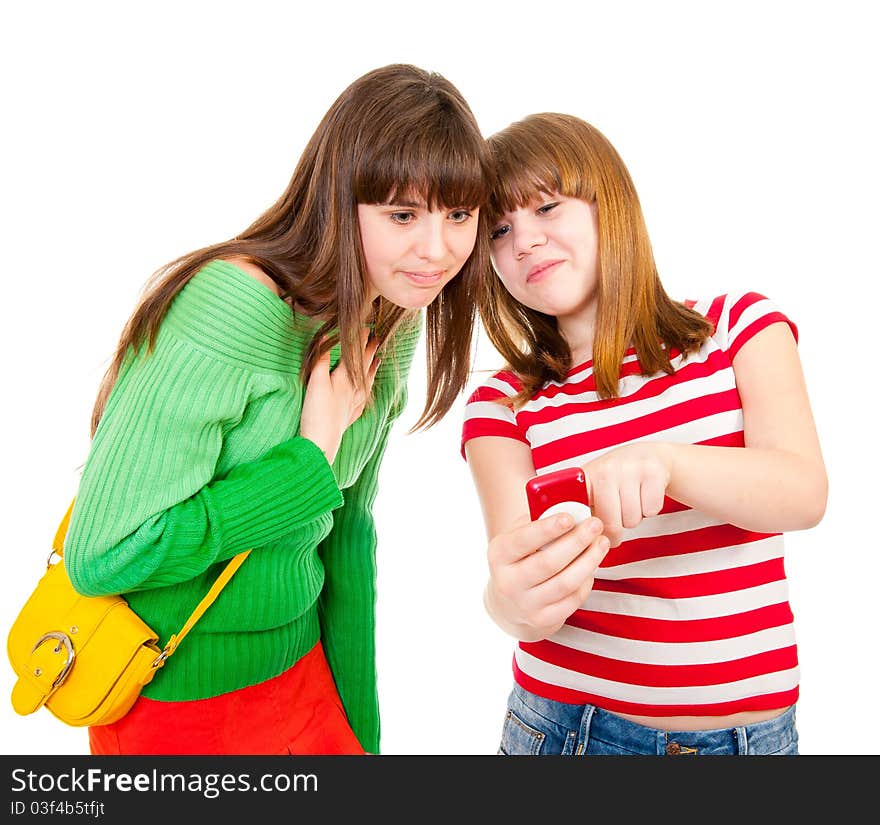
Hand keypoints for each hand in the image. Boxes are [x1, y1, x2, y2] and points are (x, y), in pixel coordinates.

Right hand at [299, 328, 380, 463]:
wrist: (322, 441)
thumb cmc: (317, 411)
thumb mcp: (315, 381)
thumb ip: (321, 359)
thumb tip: (324, 338)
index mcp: (345, 378)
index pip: (354, 354)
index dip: (360, 340)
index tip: (366, 327)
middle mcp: (354, 389)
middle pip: (364, 366)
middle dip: (370, 351)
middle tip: (377, 338)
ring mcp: (354, 403)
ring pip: (367, 381)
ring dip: (372, 368)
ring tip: (378, 359)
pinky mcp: (351, 415)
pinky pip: (364, 398)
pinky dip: (368, 390)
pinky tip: (367, 390)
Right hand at [485, 513, 609, 641]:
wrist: (508, 601)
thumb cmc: (521, 556)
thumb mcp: (519, 535)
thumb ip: (539, 520)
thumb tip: (572, 506)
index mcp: (499, 554)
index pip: (523, 540)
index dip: (547, 529)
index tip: (569, 517)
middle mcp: (508, 582)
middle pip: (548, 563)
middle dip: (576, 542)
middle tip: (596, 525)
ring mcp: (525, 604)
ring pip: (565, 583)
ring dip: (589, 561)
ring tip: (602, 543)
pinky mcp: (543, 620)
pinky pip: (572, 600)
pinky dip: (587, 581)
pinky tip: (592, 565)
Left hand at [582, 443, 670, 546]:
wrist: (648, 455)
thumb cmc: (617, 478)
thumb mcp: (593, 489)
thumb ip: (583, 510)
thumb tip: (579, 541)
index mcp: (585, 476)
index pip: (579, 512)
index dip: (589, 531)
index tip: (594, 535)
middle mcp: (605, 468)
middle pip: (610, 523)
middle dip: (616, 530)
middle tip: (617, 518)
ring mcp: (629, 468)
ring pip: (632, 519)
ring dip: (634, 518)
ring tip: (631, 502)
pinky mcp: (653, 471)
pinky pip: (651, 510)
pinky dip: (650, 509)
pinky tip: (644, 495)